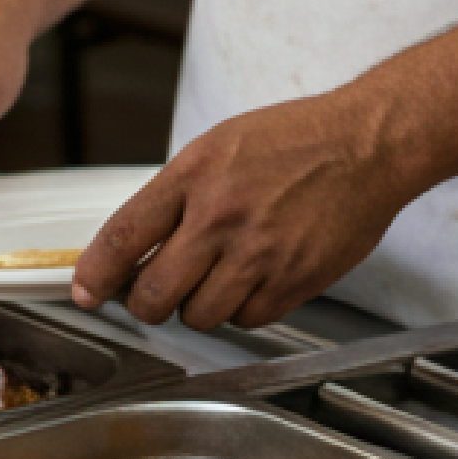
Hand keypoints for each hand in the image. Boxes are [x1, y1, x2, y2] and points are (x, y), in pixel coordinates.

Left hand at [70, 91, 415, 331]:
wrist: (371, 143)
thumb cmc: (301, 138)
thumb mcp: (223, 144)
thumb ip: (178, 193)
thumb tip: (137, 245)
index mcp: (196, 176)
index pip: (122, 239)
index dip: (94, 275)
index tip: (86, 292)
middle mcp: (222, 217)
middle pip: (153, 296)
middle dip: (147, 302)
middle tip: (157, 291)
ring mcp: (259, 254)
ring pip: (198, 317)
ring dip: (200, 306)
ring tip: (220, 277)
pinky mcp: (293, 280)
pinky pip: (247, 320)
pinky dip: (244, 308)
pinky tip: (257, 276)